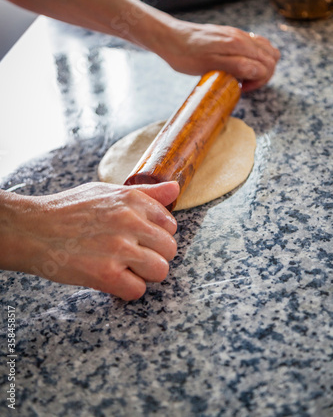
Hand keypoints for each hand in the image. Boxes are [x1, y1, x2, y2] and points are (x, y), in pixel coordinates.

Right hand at [0, 182, 178, 300]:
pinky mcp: (106, 274)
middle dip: (155, 255)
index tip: (143, 239)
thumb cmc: (68, 209)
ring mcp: (119, 248)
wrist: (33, 229)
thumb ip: (145, 194)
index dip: (158, 235)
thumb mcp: (107, 192)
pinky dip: (127, 290)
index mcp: (132, 200)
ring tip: (126, 269)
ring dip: (145, 274)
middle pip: (170, 249)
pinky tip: (113, 280)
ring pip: (160, 271)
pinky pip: (138, 291)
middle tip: (134, 256)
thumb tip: (176, 189)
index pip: (171, 224)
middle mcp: (130, 222)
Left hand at [156, 20, 279, 90]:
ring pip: (266, 49)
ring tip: (243, 76)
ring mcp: (238, 34)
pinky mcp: (231, 35)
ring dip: (261, 65)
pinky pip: (254, 45)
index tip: (242, 88)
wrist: (169, 38)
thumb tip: (260, 71)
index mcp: (239, 44)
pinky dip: (254, 57)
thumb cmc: (185, 55)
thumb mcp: (209, 65)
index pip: (267, 65)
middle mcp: (242, 37)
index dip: (259, 81)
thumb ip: (237, 66)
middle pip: (271, 56)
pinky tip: (238, 65)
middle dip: (263, 74)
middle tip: (244, 84)